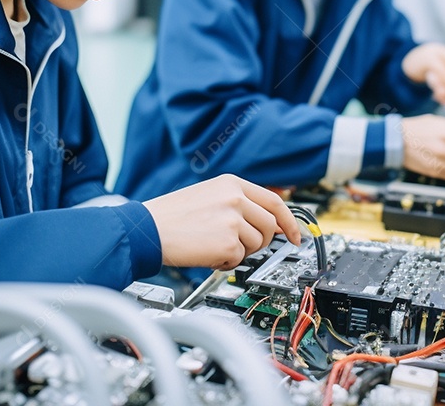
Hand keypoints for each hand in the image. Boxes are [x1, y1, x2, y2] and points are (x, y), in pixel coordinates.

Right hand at [144, 175, 301, 270]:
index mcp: (232, 183)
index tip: (296, 235)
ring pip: (258, 244)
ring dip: (241, 251)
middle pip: (271, 225)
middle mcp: (235, 198)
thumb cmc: (172, 216)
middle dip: (263, 241)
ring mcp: (233, 219)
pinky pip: (239, 258)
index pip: (274, 201)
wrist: (148, 229)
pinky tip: (207, 253)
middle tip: (243, 246)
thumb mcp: (209, 195)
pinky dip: (226, 261)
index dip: (289, 221)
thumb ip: (238, 203)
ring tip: (215, 244)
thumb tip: (269, 221)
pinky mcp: (227, 242)